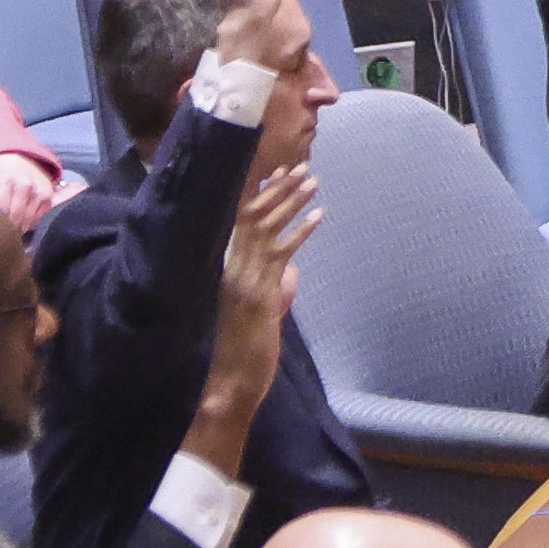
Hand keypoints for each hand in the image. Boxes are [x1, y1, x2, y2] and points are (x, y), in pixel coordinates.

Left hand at [0, 153, 57, 232]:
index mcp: (4, 181)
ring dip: (21, 226)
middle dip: (9, 228)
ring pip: (29, 218)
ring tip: (13, 232)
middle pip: (16, 216)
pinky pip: (41, 214)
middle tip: (2, 236)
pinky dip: (32, 220)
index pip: (1, 211)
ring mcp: (38, 189)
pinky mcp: (48, 192)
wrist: (14, 150)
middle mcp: (24, 185)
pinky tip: (24, 223)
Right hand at [185, 164, 318, 474]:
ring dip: (290, 202)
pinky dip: (301, 233)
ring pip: (265, 228)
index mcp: (229, 268)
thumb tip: (293, 270)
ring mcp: (244, 280)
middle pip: (253, 216)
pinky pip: (281, 255)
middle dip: (278, 189)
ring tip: (313, 182)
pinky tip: (319, 217)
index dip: (259, 195)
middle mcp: (233, 268)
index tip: (278, 172)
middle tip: (301, 167)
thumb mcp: (266, 312)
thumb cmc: (249, 349)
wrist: (234, 380)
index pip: (240, 221)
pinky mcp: (260, 295)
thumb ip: (278, 288)